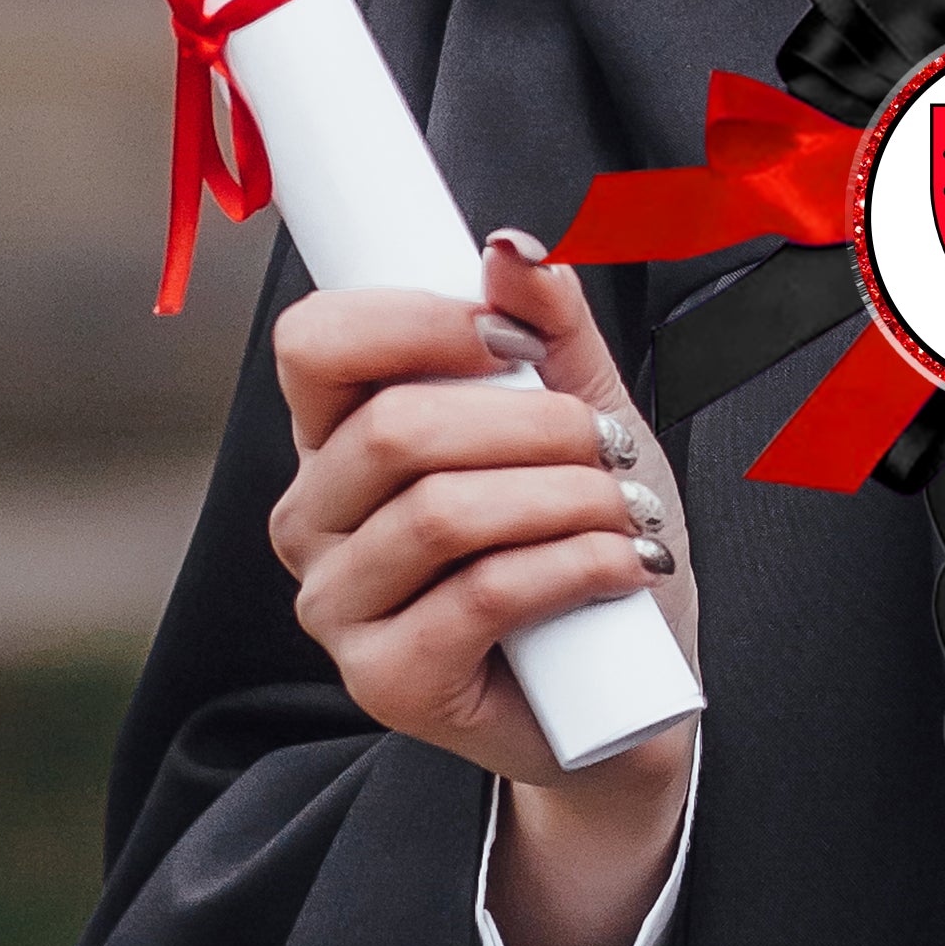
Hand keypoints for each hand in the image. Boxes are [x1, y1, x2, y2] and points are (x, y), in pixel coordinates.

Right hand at [270, 232, 698, 945]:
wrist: (626, 697)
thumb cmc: (590, 548)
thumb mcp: (586, 423)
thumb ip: (550, 334)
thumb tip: (511, 248)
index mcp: (337, 442)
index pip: (315, 346)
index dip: (415, 323)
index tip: (515, 341)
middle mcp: (312, 521)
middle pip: (395, 430)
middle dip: (531, 425)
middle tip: (611, 447)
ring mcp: (338, 607)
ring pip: (443, 513)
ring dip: (566, 499)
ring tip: (632, 514)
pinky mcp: (387, 680)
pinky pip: (482, 594)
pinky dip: (574, 566)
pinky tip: (625, 566)